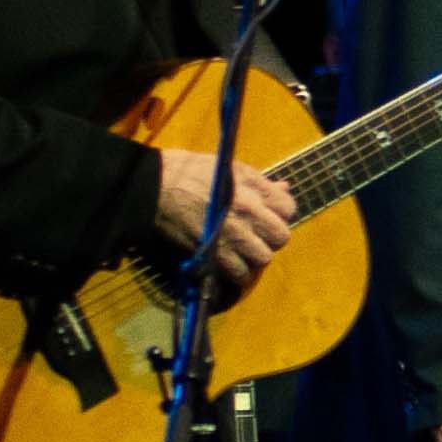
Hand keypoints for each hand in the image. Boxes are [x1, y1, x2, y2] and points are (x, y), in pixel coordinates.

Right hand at [152, 150, 297, 294]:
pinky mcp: (212, 253)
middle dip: (271, 237)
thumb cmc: (190, 171)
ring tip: (243, 249)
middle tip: (256, 234)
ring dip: (254, 256)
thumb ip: (260, 182)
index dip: (280, 212)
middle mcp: (248, 213)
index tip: (268, 213)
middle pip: (281, 237)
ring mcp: (231, 235)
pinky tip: (230, 263)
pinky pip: (239, 273)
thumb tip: (284, 189)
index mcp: (253, 189)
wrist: (153, 187)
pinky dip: (237, 272)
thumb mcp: (230, 168)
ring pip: (262, 258)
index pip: (288, 208)